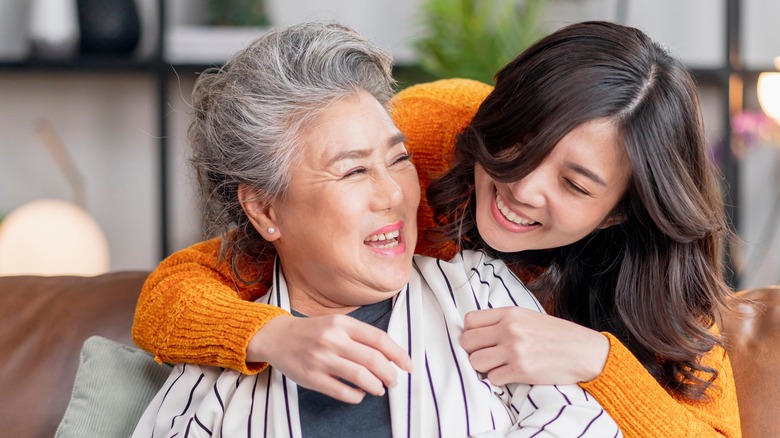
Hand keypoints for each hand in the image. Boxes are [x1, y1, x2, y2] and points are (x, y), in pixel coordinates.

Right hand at [247, 315, 411, 403]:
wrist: (277, 337)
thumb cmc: (314, 332)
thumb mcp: (337, 323)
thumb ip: (362, 336)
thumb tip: (392, 356)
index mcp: (343, 323)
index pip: (380, 339)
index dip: (398, 355)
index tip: (408, 366)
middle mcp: (333, 339)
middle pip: (373, 360)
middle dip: (390, 374)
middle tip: (394, 380)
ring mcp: (321, 359)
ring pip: (361, 377)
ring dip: (377, 386)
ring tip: (379, 388)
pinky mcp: (312, 378)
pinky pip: (342, 392)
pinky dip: (357, 396)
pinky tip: (360, 393)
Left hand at [460, 307, 608, 385]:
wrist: (584, 351)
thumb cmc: (557, 334)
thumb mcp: (528, 316)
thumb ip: (503, 321)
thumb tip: (477, 330)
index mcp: (509, 314)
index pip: (469, 320)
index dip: (470, 332)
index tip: (478, 339)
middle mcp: (509, 330)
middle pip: (467, 342)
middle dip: (472, 351)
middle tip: (485, 355)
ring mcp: (514, 351)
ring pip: (476, 362)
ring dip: (484, 367)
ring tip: (497, 365)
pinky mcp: (520, 371)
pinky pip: (492, 378)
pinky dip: (497, 379)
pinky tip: (509, 374)